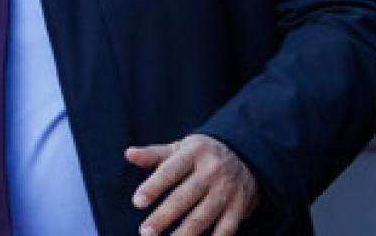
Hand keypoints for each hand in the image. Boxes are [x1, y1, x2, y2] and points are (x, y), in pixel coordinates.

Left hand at [126, 134, 258, 235]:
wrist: (246, 152)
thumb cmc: (202, 153)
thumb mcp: (180, 147)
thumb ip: (154, 154)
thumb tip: (129, 154)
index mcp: (193, 153)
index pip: (170, 172)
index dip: (153, 187)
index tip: (137, 202)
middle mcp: (211, 171)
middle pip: (184, 197)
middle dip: (164, 216)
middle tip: (145, 232)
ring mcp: (226, 190)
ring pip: (203, 216)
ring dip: (184, 234)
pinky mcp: (239, 207)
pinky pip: (226, 229)